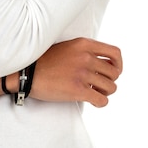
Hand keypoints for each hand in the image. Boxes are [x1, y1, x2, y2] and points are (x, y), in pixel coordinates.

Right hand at [0, 37, 121, 106]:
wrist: (28, 71)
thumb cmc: (45, 59)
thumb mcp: (67, 46)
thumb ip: (85, 50)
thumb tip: (100, 61)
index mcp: (84, 44)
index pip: (115, 53)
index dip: (119, 64)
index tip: (114, 71)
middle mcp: (86, 57)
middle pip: (115, 72)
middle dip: (110, 80)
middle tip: (101, 84)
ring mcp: (83, 73)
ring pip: (111, 87)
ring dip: (105, 92)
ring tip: (95, 92)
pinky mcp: (78, 90)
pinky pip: (102, 100)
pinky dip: (100, 102)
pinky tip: (91, 100)